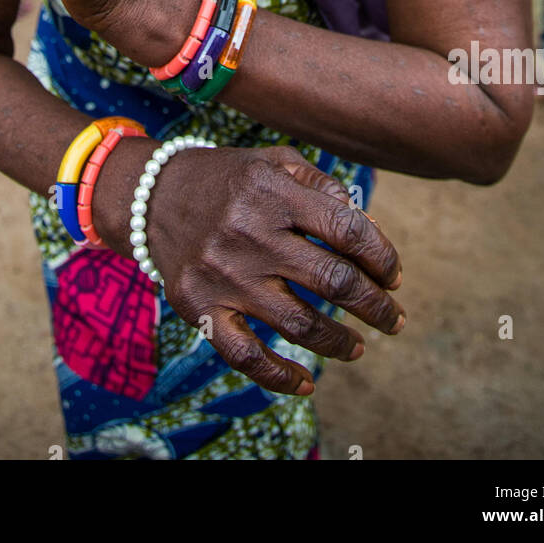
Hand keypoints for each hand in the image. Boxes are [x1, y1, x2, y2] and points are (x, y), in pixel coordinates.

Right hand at [138, 142, 403, 396]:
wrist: (150, 196)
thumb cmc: (228, 179)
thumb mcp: (274, 161)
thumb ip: (322, 186)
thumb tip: (367, 230)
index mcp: (273, 192)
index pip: (348, 230)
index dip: (383, 257)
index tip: (393, 276)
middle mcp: (250, 233)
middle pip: (333, 281)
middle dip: (375, 306)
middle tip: (393, 319)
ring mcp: (224, 274)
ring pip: (300, 324)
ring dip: (340, 342)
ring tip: (358, 347)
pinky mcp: (200, 307)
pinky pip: (246, 355)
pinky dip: (280, 376)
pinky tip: (306, 382)